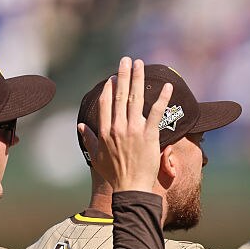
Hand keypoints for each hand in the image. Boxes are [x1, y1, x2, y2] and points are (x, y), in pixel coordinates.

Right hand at [79, 57, 171, 192]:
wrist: (131, 188)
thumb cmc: (114, 175)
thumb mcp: (96, 157)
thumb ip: (89, 139)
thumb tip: (81, 127)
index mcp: (105, 131)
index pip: (106, 103)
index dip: (110, 88)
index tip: (113, 77)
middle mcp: (118, 127)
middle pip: (120, 95)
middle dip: (124, 75)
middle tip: (127, 60)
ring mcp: (134, 130)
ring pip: (136, 98)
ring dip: (138, 79)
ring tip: (141, 64)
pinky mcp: (149, 135)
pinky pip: (157, 113)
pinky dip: (162, 98)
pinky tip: (168, 86)